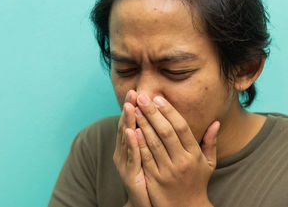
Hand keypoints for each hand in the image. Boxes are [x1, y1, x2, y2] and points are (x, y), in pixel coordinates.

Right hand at [113, 90, 151, 206]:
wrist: (150, 203)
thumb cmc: (153, 178)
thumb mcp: (153, 156)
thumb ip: (156, 137)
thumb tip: (161, 118)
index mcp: (132, 146)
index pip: (133, 122)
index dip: (134, 107)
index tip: (137, 91)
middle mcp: (126, 152)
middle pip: (126, 126)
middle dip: (129, 109)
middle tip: (132, 92)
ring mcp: (126, 163)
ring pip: (127, 139)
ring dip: (127, 122)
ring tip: (129, 106)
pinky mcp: (130, 174)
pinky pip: (132, 157)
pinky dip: (131, 144)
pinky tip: (132, 131)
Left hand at [134, 93, 219, 206]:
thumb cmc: (197, 183)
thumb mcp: (208, 164)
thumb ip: (210, 142)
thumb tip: (216, 122)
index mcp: (194, 155)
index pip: (181, 127)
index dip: (169, 111)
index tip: (159, 98)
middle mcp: (182, 162)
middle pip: (166, 132)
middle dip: (153, 113)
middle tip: (142, 97)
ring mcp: (168, 171)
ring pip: (154, 143)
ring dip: (143, 124)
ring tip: (134, 108)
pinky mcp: (155, 180)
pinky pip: (146, 158)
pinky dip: (139, 143)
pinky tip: (132, 130)